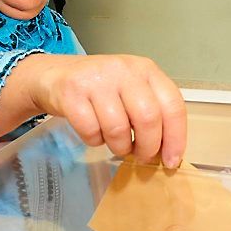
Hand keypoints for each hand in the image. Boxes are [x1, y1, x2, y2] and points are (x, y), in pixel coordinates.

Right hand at [0, 54, 186, 166]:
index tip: (171, 160)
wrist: (54, 75)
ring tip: (115, 143)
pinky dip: (94, 141)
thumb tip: (169, 152)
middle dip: (147, 147)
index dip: (176, 137)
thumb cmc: (100, 88)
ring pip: (119, 129)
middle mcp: (124, 70)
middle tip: (141, 157)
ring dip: (119, 147)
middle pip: (148, 119)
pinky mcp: (72, 93)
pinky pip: (91, 131)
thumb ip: (151, 112)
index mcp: (146, 69)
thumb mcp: (131, 90)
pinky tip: (94, 132)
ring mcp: (97, 80)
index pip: (172, 105)